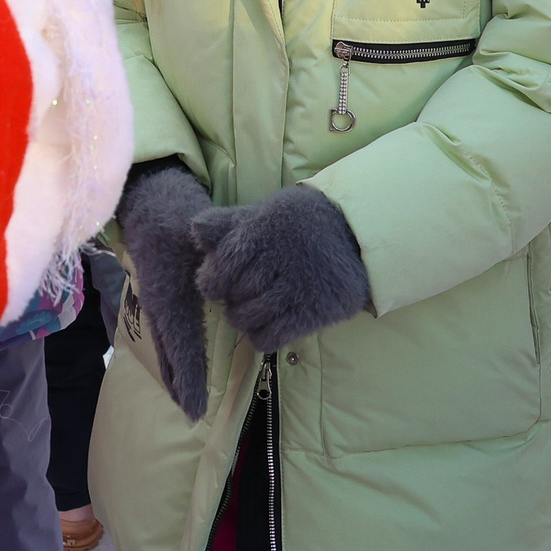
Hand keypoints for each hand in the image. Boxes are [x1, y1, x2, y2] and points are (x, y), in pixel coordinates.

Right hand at [115, 161, 214, 421]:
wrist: (147, 200)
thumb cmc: (173, 214)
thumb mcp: (195, 231)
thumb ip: (212, 254)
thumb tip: (220, 277)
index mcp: (167, 293)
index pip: (179, 345)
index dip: (188, 377)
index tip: (195, 408)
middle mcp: (158, 303)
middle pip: (168, 353)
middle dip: (180, 384)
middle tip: (193, 413)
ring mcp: (155, 301)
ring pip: (165, 346)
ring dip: (176, 372)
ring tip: (187, 401)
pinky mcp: (159, 297)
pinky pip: (166, 334)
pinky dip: (174, 355)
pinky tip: (182, 367)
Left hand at [192, 185, 371, 351]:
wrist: (354, 234)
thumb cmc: (299, 224)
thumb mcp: (264, 213)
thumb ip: (229, 223)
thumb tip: (196, 230)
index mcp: (267, 228)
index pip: (225, 263)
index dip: (212, 279)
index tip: (216, 283)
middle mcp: (283, 257)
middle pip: (235, 292)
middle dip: (230, 298)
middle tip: (239, 294)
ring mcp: (300, 286)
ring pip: (249, 318)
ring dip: (243, 318)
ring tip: (251, 308)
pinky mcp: (315, 311)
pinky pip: (270, 337)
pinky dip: (260, 336)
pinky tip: (267, 323)